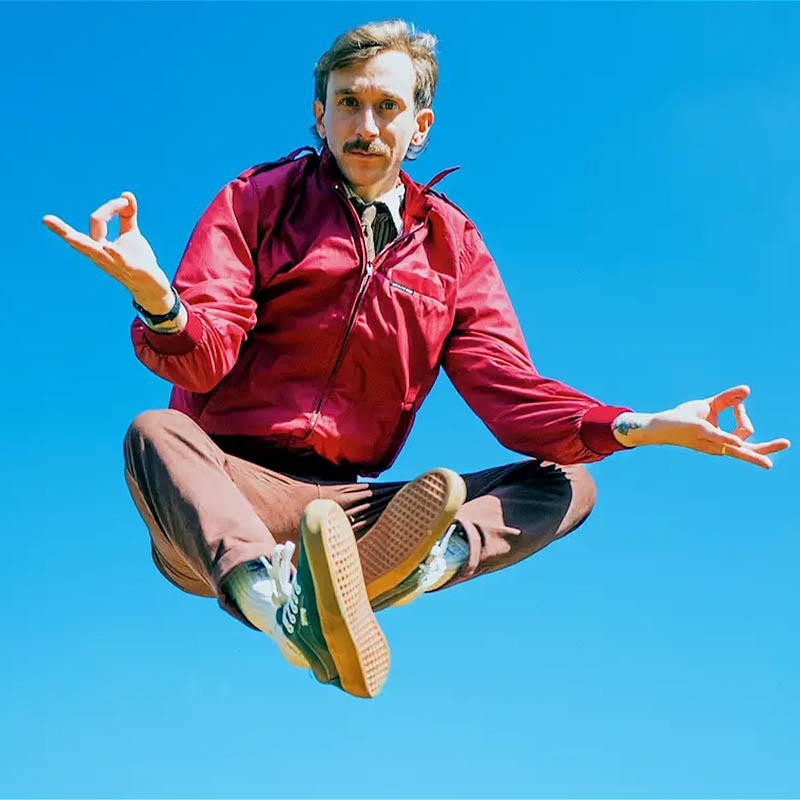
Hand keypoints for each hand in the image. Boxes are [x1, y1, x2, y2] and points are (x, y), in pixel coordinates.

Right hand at [42, 192, 173, 312]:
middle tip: (46, 219)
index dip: (110, 206)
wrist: (152, 284)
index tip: (125, 201)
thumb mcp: (130, 234)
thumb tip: (126, 194)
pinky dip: (115, 254)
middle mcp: (101, 254)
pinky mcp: (131, 269)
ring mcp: (113, 263)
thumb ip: (127, 215)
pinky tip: (108, 247)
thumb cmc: (138, 259)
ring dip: (82, 244)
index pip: (96, 219)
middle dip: (63, 230)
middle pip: (82, 238)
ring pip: (95, 252)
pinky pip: (120, 261)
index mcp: (99, 244)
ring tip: (69, 237)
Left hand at [612, 385, 789, 468]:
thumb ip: (728, 399)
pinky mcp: (699, 431)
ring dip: (753, 455)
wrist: (660, 425)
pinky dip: (728, 438)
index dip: (744, 413)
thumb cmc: (684, 418)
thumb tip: (748, 390)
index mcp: (722, 441)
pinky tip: (738, 444)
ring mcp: (709, 440)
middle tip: (786, 443)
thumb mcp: (709, 406)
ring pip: (735, 449)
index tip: (735, 403)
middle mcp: (718, 445)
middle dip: (766, 449)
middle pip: (748, 450)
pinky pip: (717, 436)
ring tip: (768, 465)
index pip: (745, 430)